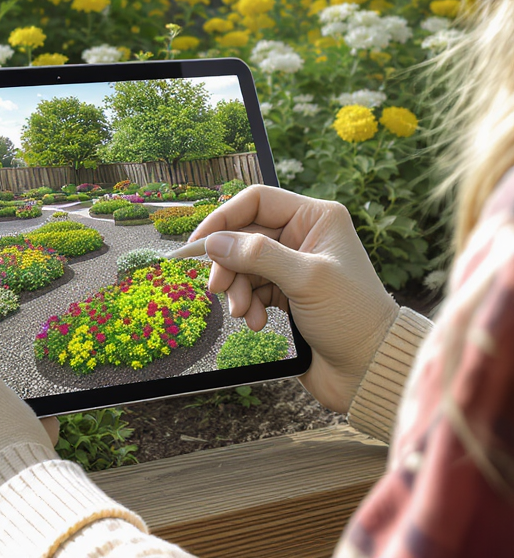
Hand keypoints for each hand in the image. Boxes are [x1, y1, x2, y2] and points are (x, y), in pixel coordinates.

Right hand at [190, 185, 399, 411]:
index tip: (198, 245)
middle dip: (229, 264)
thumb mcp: (306, 279)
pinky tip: (258, 322)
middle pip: (243, 235)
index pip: (256, 201)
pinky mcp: (286, 291)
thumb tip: (213, 242)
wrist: (369, 367)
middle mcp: (303, 235)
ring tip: (244, 314)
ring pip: (243, 264)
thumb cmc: (352, 316)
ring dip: (237, 290)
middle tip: (218, 289)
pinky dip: (248, 305)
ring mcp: (293, 264)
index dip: (223, 219)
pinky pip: (251, 289)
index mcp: (316, 218)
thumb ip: (257, 255)